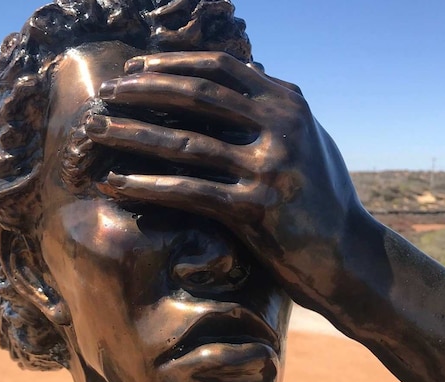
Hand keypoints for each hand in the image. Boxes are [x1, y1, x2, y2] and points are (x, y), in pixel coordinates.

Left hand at [85, 51, 362, 301]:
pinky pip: (188, 191)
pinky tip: (115, 182)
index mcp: (288, 102)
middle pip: (195, 94)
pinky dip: (146, 185)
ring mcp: (270, 166)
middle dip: (141, 90)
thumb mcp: (307, 138)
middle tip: (104, 92)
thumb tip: (239, 76)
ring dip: (130, 133)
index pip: (219, 67)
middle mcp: (281, 126)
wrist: (351, 256)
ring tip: (93, 130)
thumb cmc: (322, 197)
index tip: (133, 66)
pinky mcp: (257, 208)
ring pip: (184, 142)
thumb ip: (271, 109)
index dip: (171, 63)